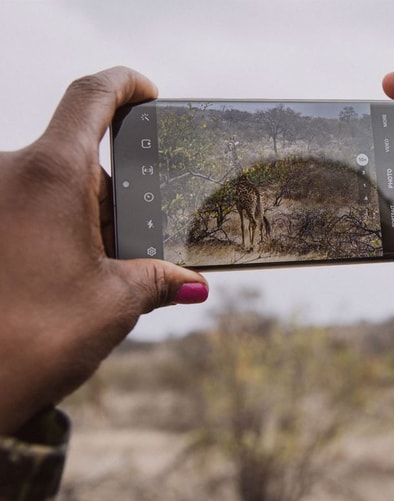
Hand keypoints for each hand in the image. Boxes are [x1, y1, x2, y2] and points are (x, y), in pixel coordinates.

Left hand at [0, 67, 208, 434]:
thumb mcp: (114, 302)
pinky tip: (73, 279)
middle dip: (117, 196)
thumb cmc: (32, 339)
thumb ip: (158, 280)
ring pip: (52, 192)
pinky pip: (27, 213)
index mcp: (49, 176)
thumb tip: (192, 284)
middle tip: (143, 242)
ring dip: (86, 224)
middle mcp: (10, 176)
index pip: (90, 97)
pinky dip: (57, 235)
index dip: (125, 84)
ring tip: (107, 275)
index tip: (150, 95)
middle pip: (78, 160)